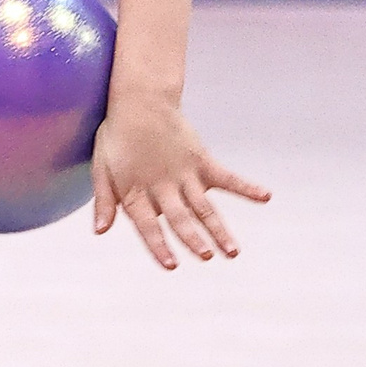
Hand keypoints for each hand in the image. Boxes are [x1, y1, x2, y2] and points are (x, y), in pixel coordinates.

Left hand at [92, 92, 269, 268]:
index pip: (148, 225)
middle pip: (179, 218)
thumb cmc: (118, 137)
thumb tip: (100, 231)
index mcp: (136, 191)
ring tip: (232, 252)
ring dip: (218, 229)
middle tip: (206, 256)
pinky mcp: (201, 160)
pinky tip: (265, 196)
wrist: (140, 101)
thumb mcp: (102, 168)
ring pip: (204, 207)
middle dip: (193, 239)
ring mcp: (185, 174)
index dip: (158, 246)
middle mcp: (163, 186)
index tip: (172, 265)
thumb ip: (104, 200)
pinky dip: (246, 188)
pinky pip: (226, 178)